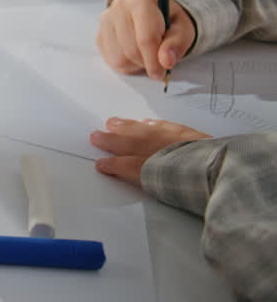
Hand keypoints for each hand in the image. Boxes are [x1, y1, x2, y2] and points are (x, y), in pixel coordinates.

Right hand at [91, 117, 209, 187]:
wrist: (219, 169)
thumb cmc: (196, 187)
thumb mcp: (169, 194)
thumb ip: (152, 184)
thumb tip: (140, 184)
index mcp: (149, 168)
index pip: (125, 165)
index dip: (112, 164)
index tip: (100, 163)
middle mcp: (156, 150)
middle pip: (129, 143)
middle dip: (112, 140)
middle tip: (96, 135)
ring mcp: (172, 140)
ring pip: (143, 131)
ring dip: (127, 126)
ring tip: (114, 122)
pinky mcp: (189, 134)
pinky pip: (167, 126)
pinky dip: (155, 125)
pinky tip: (147, 123)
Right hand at [97, 0, 196, 79]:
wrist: (152, 12)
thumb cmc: (169, 20)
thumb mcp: (184, 28)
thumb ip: (178, 43)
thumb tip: (166, 61)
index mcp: (141, 2)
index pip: (145, 38)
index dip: (155, 60)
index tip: (162, 72)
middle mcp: (118, 8)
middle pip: (131, 50)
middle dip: (147, 63)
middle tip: (158, 64)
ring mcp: (105, 21)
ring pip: (119, 58)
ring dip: (136, 65)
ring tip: (147, 56)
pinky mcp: (99, 35)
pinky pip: (110, 60)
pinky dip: (126, 64)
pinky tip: (135, 55)